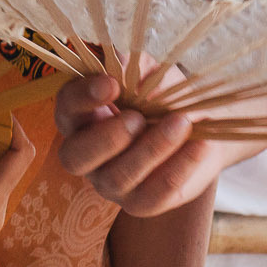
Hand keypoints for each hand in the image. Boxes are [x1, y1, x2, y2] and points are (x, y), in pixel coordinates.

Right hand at [54, 74, 253, 216]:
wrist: (201, 124)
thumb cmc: (164, 94)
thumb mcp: (150, 72)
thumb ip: (133, 67)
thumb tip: (118, 63)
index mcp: (81, 116)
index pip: (66, 108)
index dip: (82, 97)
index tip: (111, 84)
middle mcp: (87, 154)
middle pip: (75, 156)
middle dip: (107, 137)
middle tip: (139, 117)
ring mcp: (110, 183)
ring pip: (118, 176)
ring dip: (151, 149)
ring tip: (181, 123)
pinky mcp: (141, 203)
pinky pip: (154, 195)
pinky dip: (178, 168)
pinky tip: (198, 145)